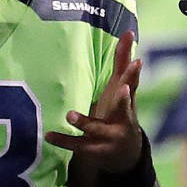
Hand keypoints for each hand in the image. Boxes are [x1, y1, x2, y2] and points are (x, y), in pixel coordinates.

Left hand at [45, 31, 142, 171]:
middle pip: (123, 109)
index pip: (133, 86)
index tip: (137, 62)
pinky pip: (78, 145)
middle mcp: (123, 120)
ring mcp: (110, 137)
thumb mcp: (122, 89)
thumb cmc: (120, 112)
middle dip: (122, 99)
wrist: (126, 154)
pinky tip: (49, 135)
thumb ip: (122, 62)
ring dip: (85, 122)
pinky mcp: (95, 150)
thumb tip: (129, 32)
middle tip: (120, 87)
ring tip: (70, 114)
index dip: (134, 75)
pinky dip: (63, 140)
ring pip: (97, 129)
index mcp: (128, 103)